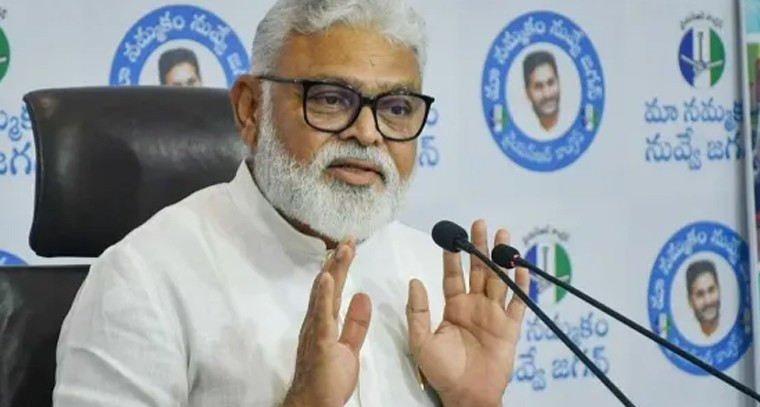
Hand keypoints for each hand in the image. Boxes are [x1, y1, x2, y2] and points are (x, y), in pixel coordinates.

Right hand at [283, 238, 371, 406]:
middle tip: (349, 237)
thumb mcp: (349, 347)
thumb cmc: (329, 379)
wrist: (314, 404)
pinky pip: (323, 316)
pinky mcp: (320, 342)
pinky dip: (325, 295)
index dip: (341, 266)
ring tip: (343, 249)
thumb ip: (355, 323)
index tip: (350, 245)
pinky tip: (328, 277)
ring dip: (334, 270)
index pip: (334, 288)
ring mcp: (315, 330)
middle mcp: (316, 320)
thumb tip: (363, 296)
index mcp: (325, 321)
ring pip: (324, 293)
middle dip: (338, 260)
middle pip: (328, 285)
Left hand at [406, 220, 529, 406]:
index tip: (452, 236)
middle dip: (479, 247)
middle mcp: (475, 306)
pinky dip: (521, 286)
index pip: (453, 276)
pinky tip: (521, 267)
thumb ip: (418, 311)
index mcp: (454, 307)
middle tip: (480, 223)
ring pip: (498, 280)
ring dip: (501, 258)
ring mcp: (494, 315)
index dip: (452, 256)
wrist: (467, 394)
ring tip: (503, 234)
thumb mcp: (421, 341)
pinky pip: (518, 303)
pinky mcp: (510, 327)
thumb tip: (414, 281)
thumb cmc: (442, 371)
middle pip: (478, 271)